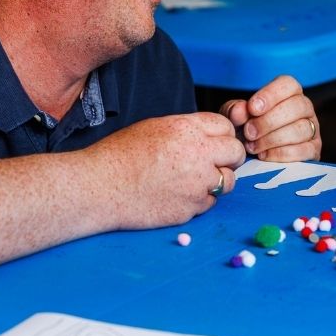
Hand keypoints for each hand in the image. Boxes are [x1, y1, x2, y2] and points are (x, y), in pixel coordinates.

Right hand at [87, 113, 244, 228]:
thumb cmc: (120, 155)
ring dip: (217, 181)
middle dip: (229, 157)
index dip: (223, 135)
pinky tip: (178, 195)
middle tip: (216, 162)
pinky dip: (199, 200)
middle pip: (236, 153)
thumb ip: (188, 130)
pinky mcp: (191, 209)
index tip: (217, 142)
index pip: (226, 127)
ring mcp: (197, 184)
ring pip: (228, 182)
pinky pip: (209, 203)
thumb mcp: (156, 127)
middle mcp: (198, 154)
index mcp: (188, 129)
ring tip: (193, 180)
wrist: (99, 187)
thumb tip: (210, 136)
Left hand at [222, 75, 321, 161]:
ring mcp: (312, 128)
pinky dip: (281, 154)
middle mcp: (304, 107)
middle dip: (269, 121)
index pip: (288, 84)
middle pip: (297, 106)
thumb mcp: (236, 118)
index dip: (271, 95)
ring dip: (273, 139)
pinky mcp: (314, 150)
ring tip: (253, 147)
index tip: (252, 108)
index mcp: (288, 93)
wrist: (255, 156)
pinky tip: (264, 156)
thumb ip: (235, 111)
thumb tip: (240, 111)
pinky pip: (304, 150)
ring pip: (301, 128)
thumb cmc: (248, 129)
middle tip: (249, 133)